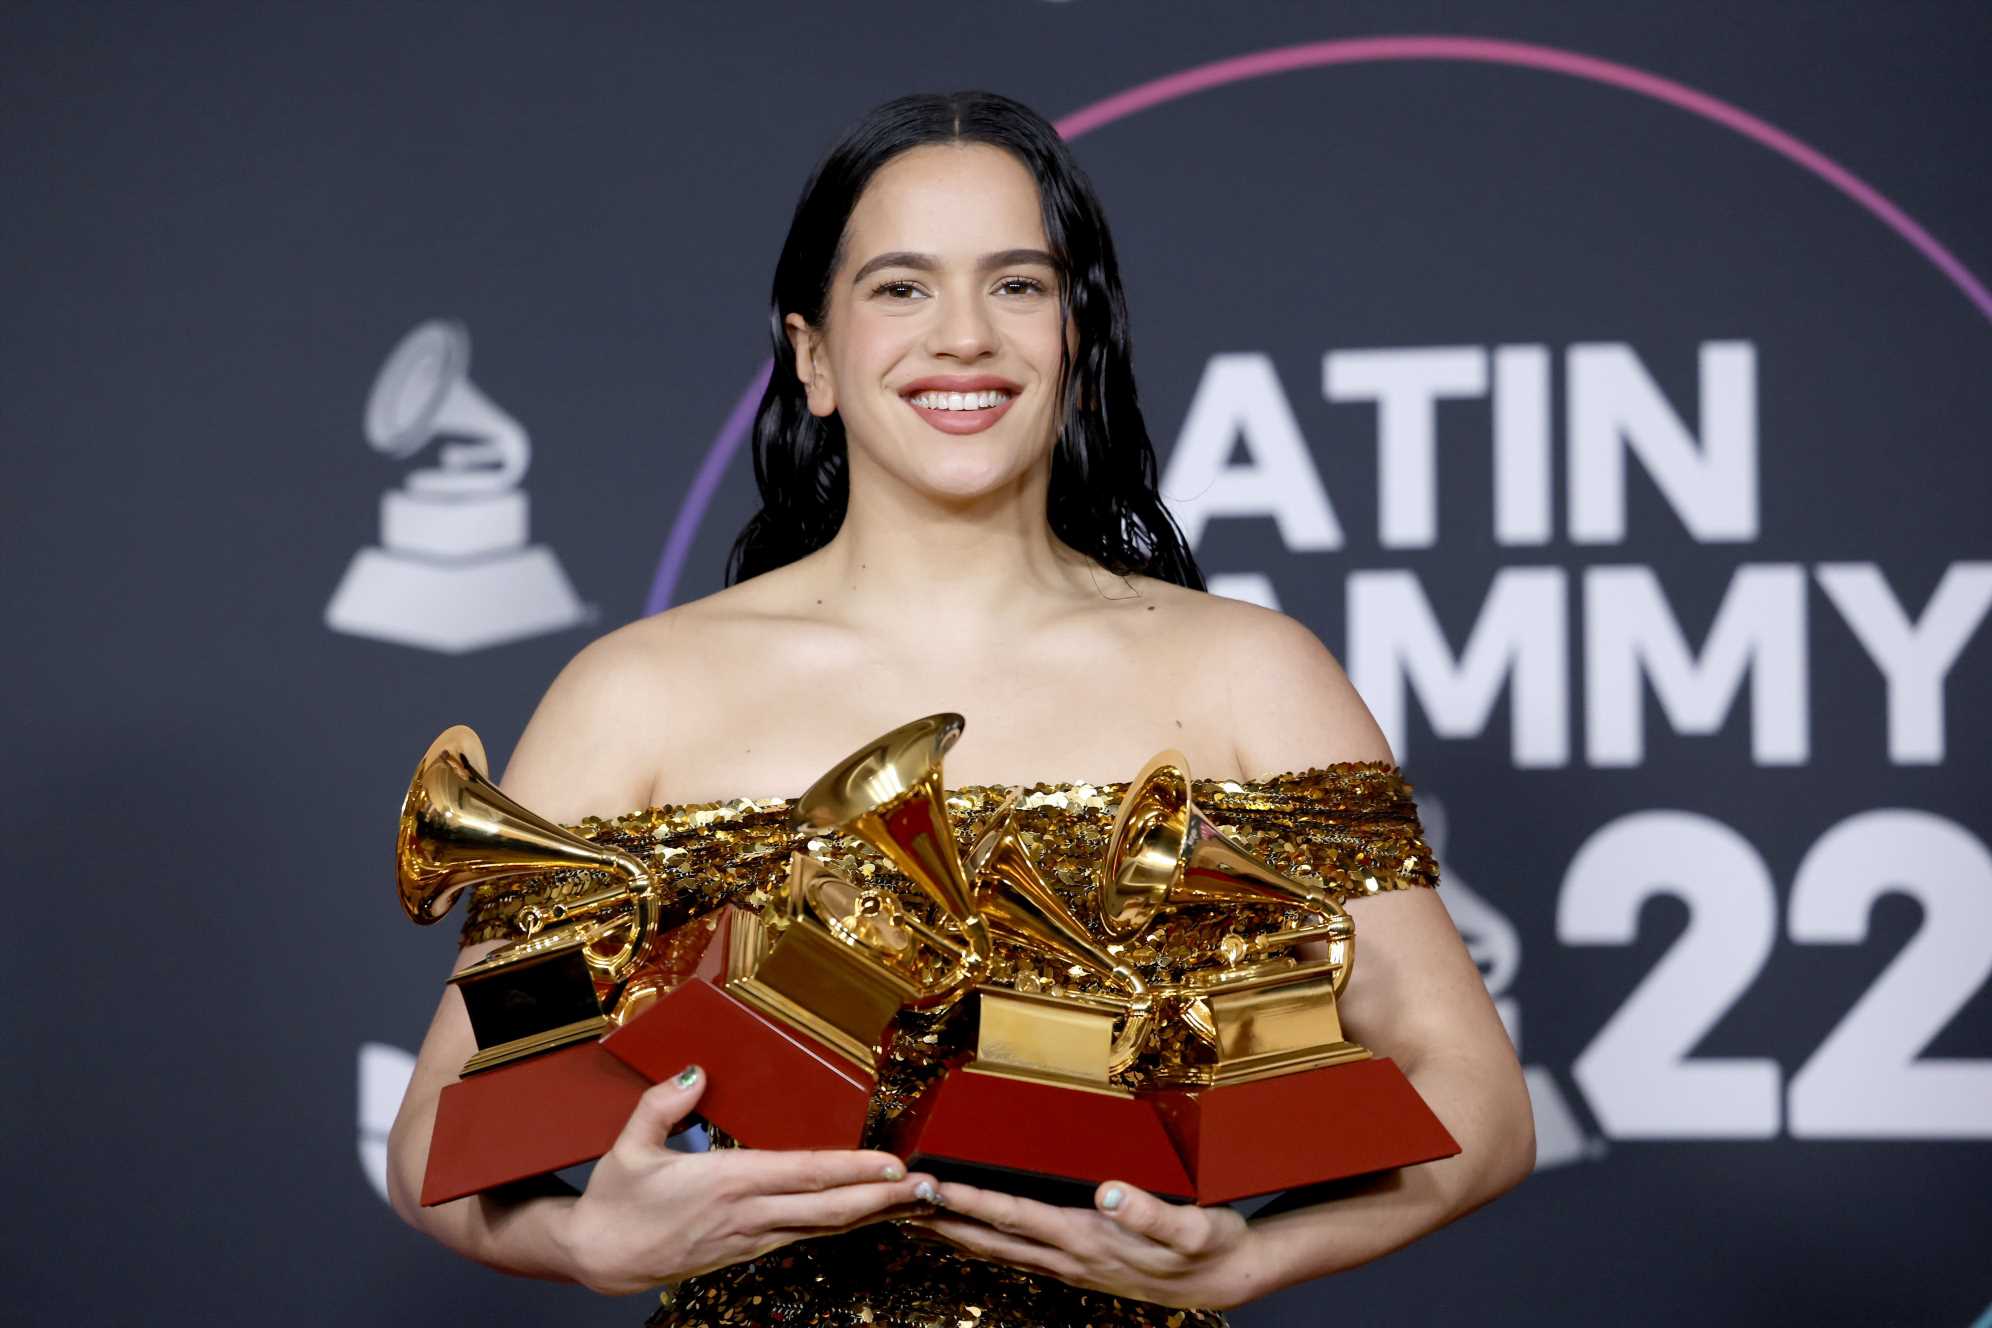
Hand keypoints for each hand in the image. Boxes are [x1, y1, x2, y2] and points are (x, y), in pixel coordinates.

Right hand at [555, 1065, 935, 1295]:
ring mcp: (753, 1237)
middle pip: (830, 1209)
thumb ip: (663, 1104)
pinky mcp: (751, 1250)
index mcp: (726, 1184)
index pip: (803, 1175)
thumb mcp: (629, 1146)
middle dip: (884, 1199)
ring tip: (915, 1199)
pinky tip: (868, 1214)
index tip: (892, 1163)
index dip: (852, 1170)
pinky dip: (844, 1224)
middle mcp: (749, 1214)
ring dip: (874, 1213)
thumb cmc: (617, 1202)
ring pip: (826, 1226)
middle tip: (929, 1186)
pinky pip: (809, 1235)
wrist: (600, 1259)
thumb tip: (695, 1071)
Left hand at [914, 1179, 1266, 1310]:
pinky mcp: (1081, 1265)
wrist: (1229, 1277)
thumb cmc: (1210, 1246)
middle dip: (941, 1221)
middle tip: (894, 1202)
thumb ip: (1147, 1211)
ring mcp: (1073, 1266)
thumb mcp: (1190, 1227)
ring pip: (1000, 1248)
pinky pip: (1021, 1251)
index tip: (927, 1185)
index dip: (967, 1201)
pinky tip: (974, 1234)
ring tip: (917, 1217)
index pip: (1013, 1216)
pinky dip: (987, 1239)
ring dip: (956, 1232)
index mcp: (1087, 1239)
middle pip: (991, 1237)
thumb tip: (1107, 1192)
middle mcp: (1070, 1256)